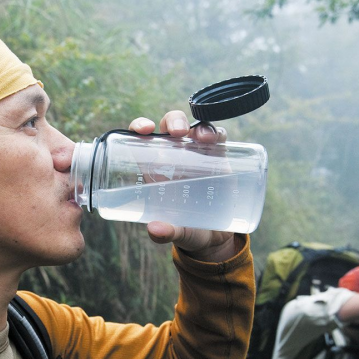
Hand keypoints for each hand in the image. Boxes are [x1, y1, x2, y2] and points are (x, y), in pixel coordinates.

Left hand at [128, 110, 237, 261]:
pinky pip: (219, 137)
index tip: (144, 130)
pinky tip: (215, 139)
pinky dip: (217, 133)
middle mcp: (175, 157)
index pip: (142, 139)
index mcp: (155, 169)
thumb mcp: (177, 233)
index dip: (139, 126)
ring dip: (198, 126)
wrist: (216, 237)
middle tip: (178, 133)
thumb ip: (167, 233)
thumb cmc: (188, 230)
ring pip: (195, 127)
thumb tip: (155, 230)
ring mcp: (198, 155)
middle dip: (173, 121)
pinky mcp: (219, 158)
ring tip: (202, 138)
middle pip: (170, 126)